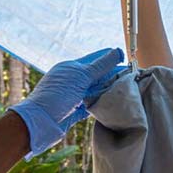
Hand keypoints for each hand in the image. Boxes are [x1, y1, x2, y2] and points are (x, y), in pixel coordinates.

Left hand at [9, 49, 124, 157]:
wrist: (40, 121)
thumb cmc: (57, 95)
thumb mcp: (81, 76)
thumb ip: (101, 65)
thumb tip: (118, 51)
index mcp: (72, 67)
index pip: (96, 59)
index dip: (111, 59)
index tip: (127, 61)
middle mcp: (73, 80)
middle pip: (98, 75)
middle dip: (113, 75)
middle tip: (132, 77)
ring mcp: (74, 95)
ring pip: (97, 90)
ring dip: (109, 90)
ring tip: (127, 90)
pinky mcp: (76, 110)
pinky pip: (93, 104)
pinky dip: (103, 103)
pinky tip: (114, 104)